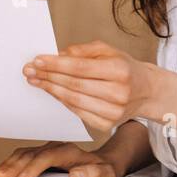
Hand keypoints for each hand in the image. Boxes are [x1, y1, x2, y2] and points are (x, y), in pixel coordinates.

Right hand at [0, 141, 124, 176]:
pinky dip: (11, 162)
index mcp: (70, 152)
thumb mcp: (107, 174)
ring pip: (25, 153)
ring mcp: (47, 149)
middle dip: (15, 166)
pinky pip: (23, 155)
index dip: (35, 166)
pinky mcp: (41, 153)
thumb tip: (76, 175)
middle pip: (32, 154)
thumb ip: (93, 174)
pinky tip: (2, 171)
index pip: (49, 156)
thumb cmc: (104, 170)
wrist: (104, 162)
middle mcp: (56, 147)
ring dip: (10, 163)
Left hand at [23, 40, 156, 130]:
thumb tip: (58, 55)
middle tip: (29, 70)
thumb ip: (83, 50)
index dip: (56, 64)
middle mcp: (118, 93)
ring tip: (36, 80)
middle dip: (48, 76)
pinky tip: (52, 92)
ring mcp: (113, 112)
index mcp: (119, 70)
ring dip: (51, 90)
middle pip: (74, 85)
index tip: (37, 60)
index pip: (80, 67)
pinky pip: (77, 112)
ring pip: (73, 101)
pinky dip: (62, 101)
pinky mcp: (107, 125)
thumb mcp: (108, 50)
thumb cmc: (124, 68)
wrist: (146, 92)